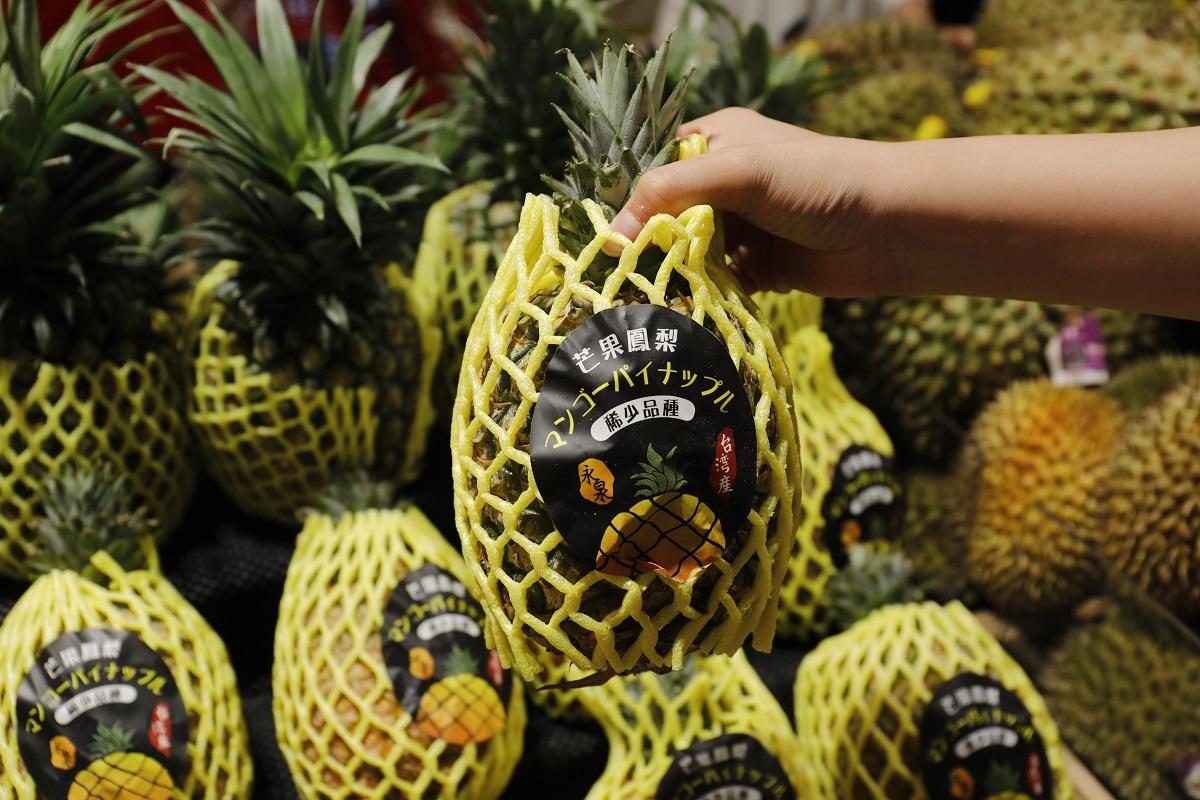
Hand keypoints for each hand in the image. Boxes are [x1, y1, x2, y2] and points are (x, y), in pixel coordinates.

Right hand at [609, 108, 900, 297]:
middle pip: (665, 218)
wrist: (890, 228)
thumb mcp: (738, 172)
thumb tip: (611, 238)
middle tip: (625, 279)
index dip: (629, 204)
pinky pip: (715, 284)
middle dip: (651, 248)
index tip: (609, 242)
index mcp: (714, 141)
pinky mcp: (757, 267)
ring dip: (678, 276)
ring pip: (688, 255)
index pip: (652, 171)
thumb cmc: (817, 180)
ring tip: (657, 298)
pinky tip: (691, 309)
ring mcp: (741, 227)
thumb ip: (671, 193)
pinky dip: (705, 296)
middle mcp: (723, 183)